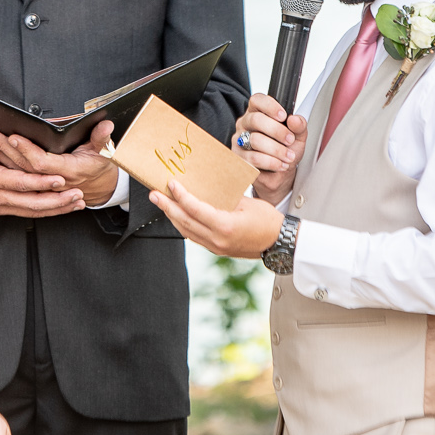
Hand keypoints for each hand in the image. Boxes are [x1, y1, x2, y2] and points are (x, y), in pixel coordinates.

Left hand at [0, 123, 118, 208]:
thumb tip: (106, 124)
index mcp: (67, 172)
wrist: (99, 190)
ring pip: (15, 171)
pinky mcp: (35, 188)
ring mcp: (42, 187)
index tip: (14, 136)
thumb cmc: (98, 169)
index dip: (27, 150)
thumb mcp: (103, 153)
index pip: (41, 163)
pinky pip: (15, 176)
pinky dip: (2, 165)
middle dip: (4, 149)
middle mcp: (51, 181)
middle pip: (22, 166)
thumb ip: (101, 139)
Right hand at [0, 135, 85, 217]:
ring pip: (32, 211)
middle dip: (57, 201)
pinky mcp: (0, 210)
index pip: (20, 182)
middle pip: (32, 203)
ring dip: (55, 209)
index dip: (41, 182)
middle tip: (77, 196)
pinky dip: (44, 212)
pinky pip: (26, 213)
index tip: (59, 179)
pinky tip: (58, 209)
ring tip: (76, 204)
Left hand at [148, 179, 284, 258]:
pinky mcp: (217, 250)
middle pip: (185, 222)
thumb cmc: (268, 220)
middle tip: (154, 193)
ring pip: (187, 231)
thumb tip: (206, 190)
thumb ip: (224, 199)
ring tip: (161, 202)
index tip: (171, 184)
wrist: (280, 243)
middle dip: (167, 206)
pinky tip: (178, 215)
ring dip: (172, 216)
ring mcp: (216, 247)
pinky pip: (195, 236)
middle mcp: (217, 240)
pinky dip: (184, 224)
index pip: (196, 210)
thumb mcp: (246, 203)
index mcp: (226, 226)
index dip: (181, 196)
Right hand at [232, 93, 305, 204]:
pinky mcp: (238, 157)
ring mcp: (239, 140)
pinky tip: (280, 165)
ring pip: (255, 140)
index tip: (283, 116)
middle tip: (290, 140)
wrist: (280, 174)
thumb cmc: (286, 150)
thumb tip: (295, 119)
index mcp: (258, 112)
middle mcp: (245, 124)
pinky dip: (271, 162)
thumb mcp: (298, 137)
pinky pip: (253, 158)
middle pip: (256, 119)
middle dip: (277, 131)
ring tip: (288, 157)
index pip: (257, 100)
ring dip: (276, 150)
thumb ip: (299, 126)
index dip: (270, 106)